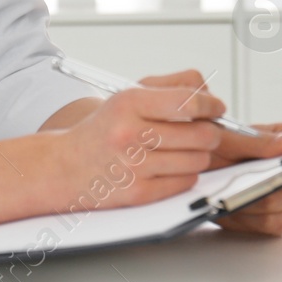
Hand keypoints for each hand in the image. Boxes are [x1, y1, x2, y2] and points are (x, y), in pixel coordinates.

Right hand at [43, 69, 227, 213]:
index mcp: (129, 102)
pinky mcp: (137, 193)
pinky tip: (171, 167)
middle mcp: (130, 133)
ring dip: (198, 155)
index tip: (217, 108)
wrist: (64, 166)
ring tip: (183, 150)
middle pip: (201, 134)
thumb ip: (172, 88)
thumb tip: (210, 97)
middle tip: (204, 131)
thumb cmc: (105, 129)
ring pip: (197, 160)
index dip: (212, 105)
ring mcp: (133, 166)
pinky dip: (186, 175)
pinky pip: (185, 182)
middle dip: (210, 132)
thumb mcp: (129, 96)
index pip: (189, 102)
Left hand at [146, 71, 281, 236]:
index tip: (277, 165)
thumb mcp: (225, 140)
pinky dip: (251, 221)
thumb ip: (257, 141)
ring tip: (229, 198)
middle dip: (265, 187)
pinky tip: (232, 211)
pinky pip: (274, 225)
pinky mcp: (278, 218)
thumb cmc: (214, 150)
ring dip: (254, 206)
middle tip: (241, 186)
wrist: (200, 174)